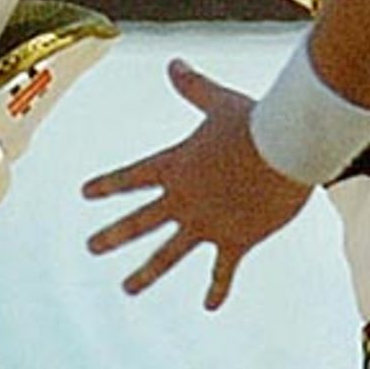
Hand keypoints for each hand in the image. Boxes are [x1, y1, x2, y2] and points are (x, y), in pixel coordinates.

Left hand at [82, 57, 312, 308]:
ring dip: (146, 273)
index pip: (131, 178)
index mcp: (175, 166)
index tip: (85, 194)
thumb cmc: (253, 121)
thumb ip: (193, 87)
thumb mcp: (218, 101)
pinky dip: (216, 288)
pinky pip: (221, 270)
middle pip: (139, 221)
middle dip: (113, 235)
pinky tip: (210, 306)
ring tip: (128, 287)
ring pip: (167, 254)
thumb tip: (173, 63)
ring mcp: (205, 224)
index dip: (108, 185)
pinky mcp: (234, 240)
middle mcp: (183, 200)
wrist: (285, 151)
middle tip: (91, 246)